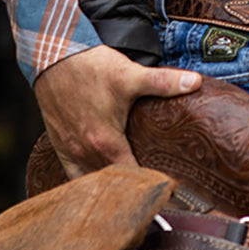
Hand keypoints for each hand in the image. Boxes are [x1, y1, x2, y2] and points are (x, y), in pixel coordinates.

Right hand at [33, 44, 198, 177]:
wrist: (53, 56)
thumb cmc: (90, 66)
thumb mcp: (130, 74)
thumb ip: (163, 82)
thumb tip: (195, 82)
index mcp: (106, 143)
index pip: (132, 179)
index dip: (150, 186)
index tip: (166, 192)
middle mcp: (85, 153)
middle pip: (112, 185)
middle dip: (131, 191)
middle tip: (151, 193)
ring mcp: (70, 151)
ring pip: (91, 182)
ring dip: (109, 188)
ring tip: (129, 193)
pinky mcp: (59, 145)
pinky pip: (72, 176)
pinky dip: (85, 183)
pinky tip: (98, 185)